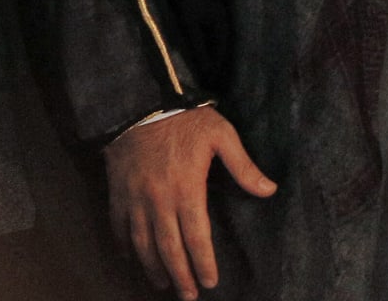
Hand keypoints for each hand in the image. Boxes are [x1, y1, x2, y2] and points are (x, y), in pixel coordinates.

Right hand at [104, 105, 276, 299]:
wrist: (139, 105)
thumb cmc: (186, 120)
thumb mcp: (222, 135)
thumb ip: (244, 165)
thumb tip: (269, 190)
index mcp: (187, 190)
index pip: (197, 236)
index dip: (203, 262)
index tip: (210, 282)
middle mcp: (159, 202)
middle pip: (169, 249)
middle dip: (180, 275)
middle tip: (188, 297)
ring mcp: (135, 200)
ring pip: (143, 244)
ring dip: (153, 268)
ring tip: (164, 284)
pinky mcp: (117, 194)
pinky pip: (118, 228)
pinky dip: (125, 247)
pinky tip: (132, 258)